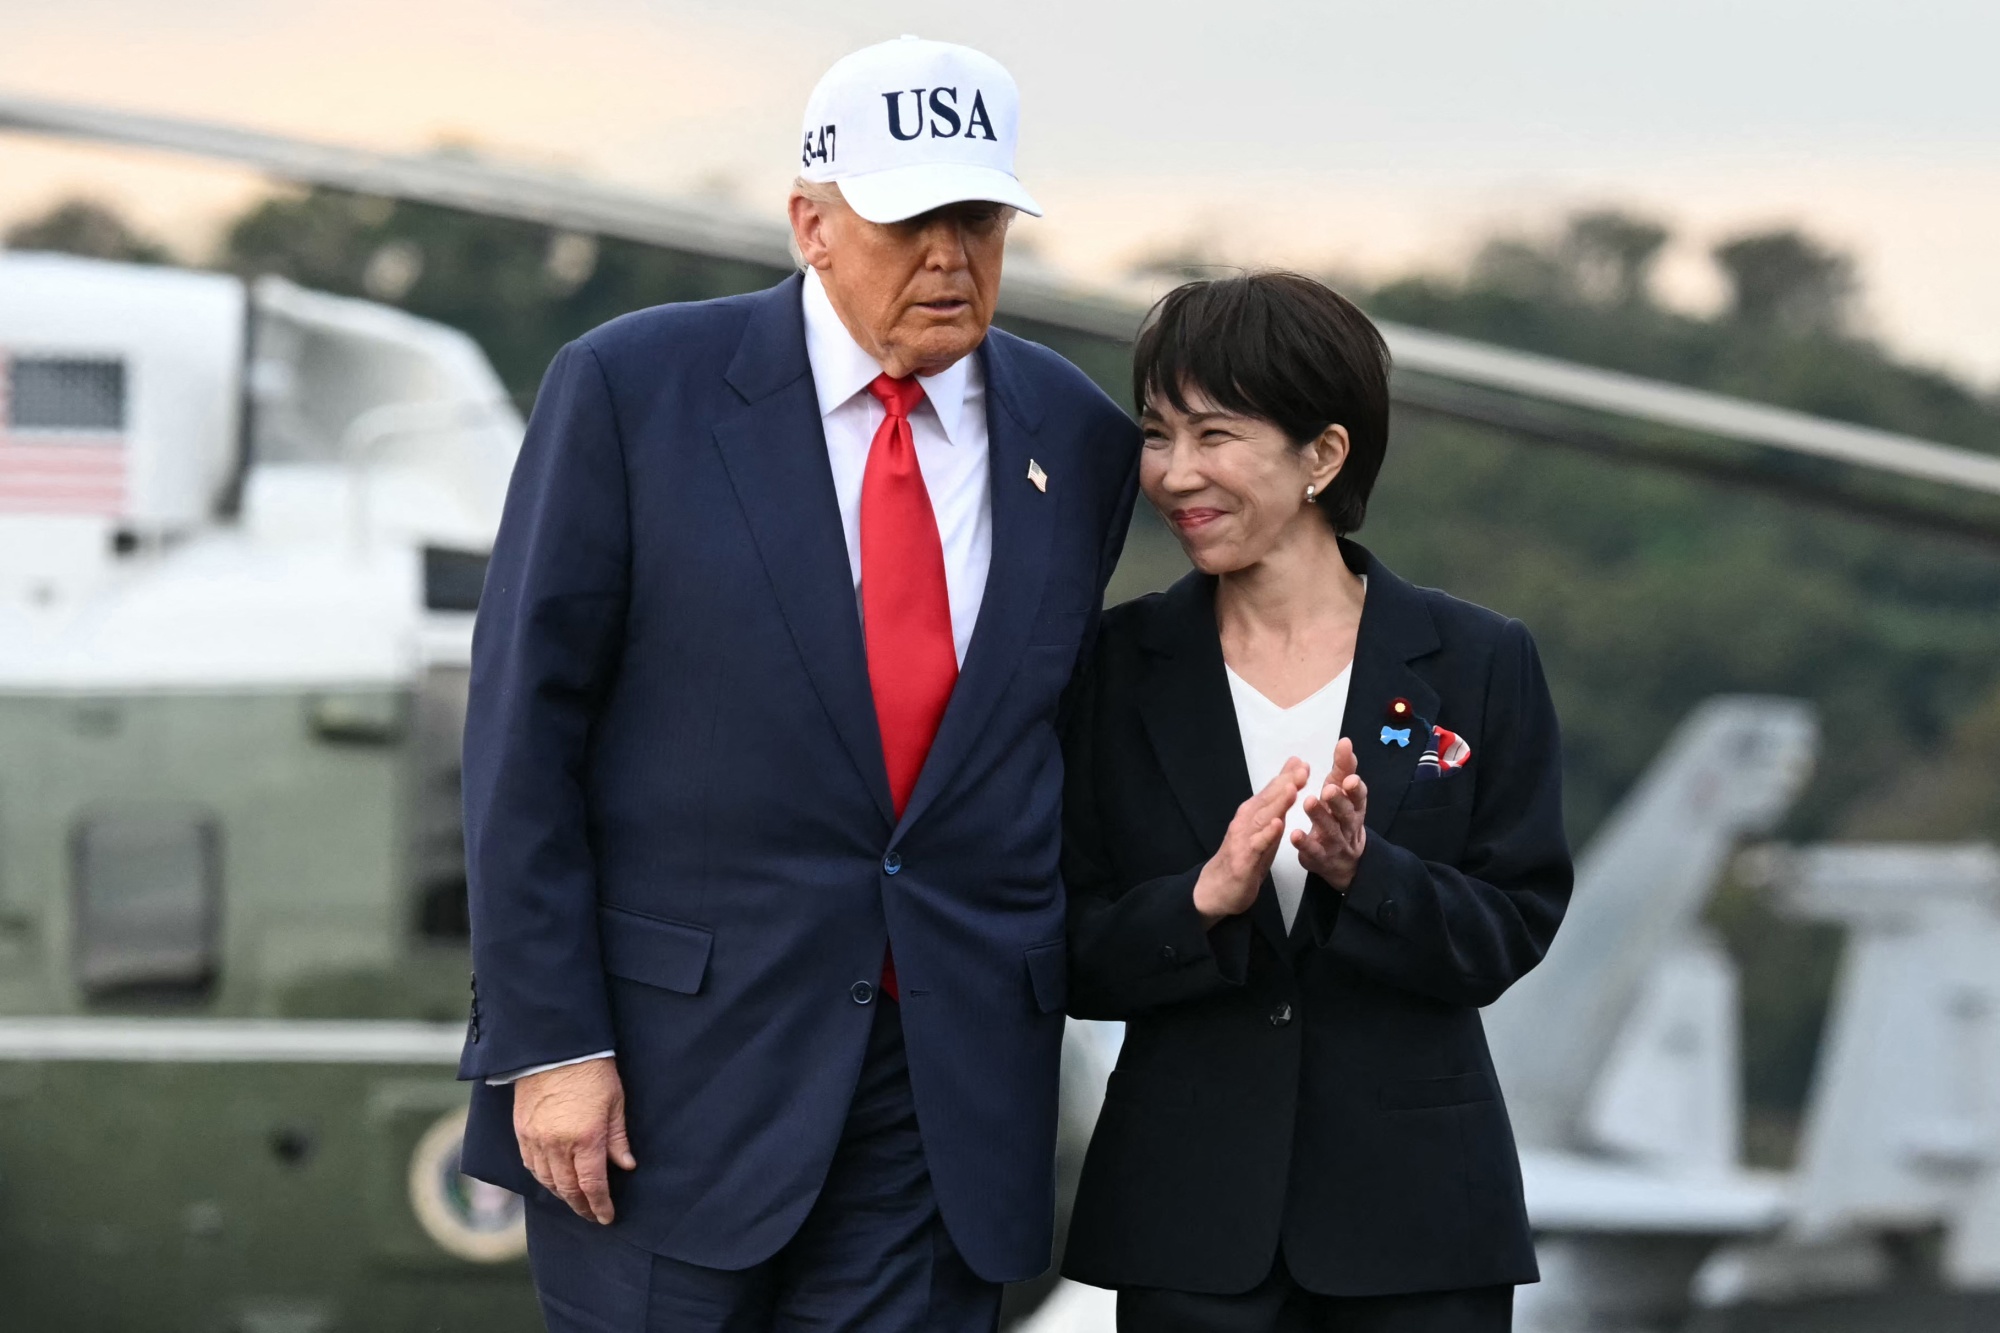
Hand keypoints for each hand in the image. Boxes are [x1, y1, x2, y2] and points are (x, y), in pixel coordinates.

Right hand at [513, 1056, 634, 1223]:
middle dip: (581, 1206)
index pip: (592, 1185)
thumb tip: (626, 1166)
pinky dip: (542, 1178)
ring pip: (547, 1181)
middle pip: (568, 1188)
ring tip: (575, 1199)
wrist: (555, 1048)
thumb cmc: (592, 1071)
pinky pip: (530, 1165)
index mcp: (586, 1138)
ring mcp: (536, 1140)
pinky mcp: (522, 1132)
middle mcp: (558, 1145)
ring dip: (562, 1194)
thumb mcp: (615, 1102)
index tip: (606, 1217)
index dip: (599, 1205)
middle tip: (591, 1214)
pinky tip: (552, 1179)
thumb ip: (618, 1138)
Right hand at [1194, 758, 1308, 924]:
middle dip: (1285, 783)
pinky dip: (1267, 834)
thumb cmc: (1245, 855)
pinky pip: (1257, 845)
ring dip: (1277, 803)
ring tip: (1291, 789)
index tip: (1303, 762)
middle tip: (1302, 769)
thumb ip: (1276, 804)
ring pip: (1262, 818)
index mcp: (1253, 813)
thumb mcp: (1264, 827)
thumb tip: (1291, 779)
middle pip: (1268, 799)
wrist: (1218, 888)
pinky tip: (1277, 825)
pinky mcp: (1243, 860)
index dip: (1287, 776)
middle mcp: (1246, 821)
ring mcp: (1243, 839)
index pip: (1272, 791)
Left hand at [1294, 737, 1367, 889]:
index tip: (1350, 779)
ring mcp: (1335, 843)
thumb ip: (1343, 768)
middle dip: (1338, 801)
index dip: (1355, 789)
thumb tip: (1345, 742)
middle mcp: (1347, 825)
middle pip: (1346, 814)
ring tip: (1309, 802)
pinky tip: (1294, 833)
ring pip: (1330, 830)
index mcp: (1355, 808)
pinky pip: (1313, 851)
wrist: (1344, 860)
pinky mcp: (1320, 857)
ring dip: (1319, 817)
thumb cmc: (1340, 817)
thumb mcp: (1343, 792)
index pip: (1359, 797)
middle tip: (1328, 789)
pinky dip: (1304, 843)